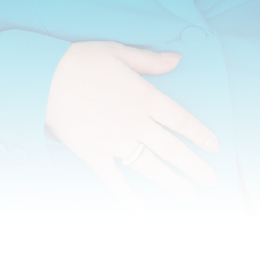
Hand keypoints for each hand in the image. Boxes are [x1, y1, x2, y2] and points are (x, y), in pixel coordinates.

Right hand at [44, 40, 219, 206]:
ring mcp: (115, 142)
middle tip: (213, 181)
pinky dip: (127, 196)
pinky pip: (114, 180)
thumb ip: (150, 61)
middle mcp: (135, 123)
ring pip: (151, 167)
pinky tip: (141, 209)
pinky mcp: (94, 154)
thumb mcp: (119, 52)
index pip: (181, 120)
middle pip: (172, 149)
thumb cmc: (81, 60)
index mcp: (144, 97)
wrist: (44, 77)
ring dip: (173, 183)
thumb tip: (178, 59)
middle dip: (195, 167)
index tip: (215, 147)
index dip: (200, 134)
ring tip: (191, 196)